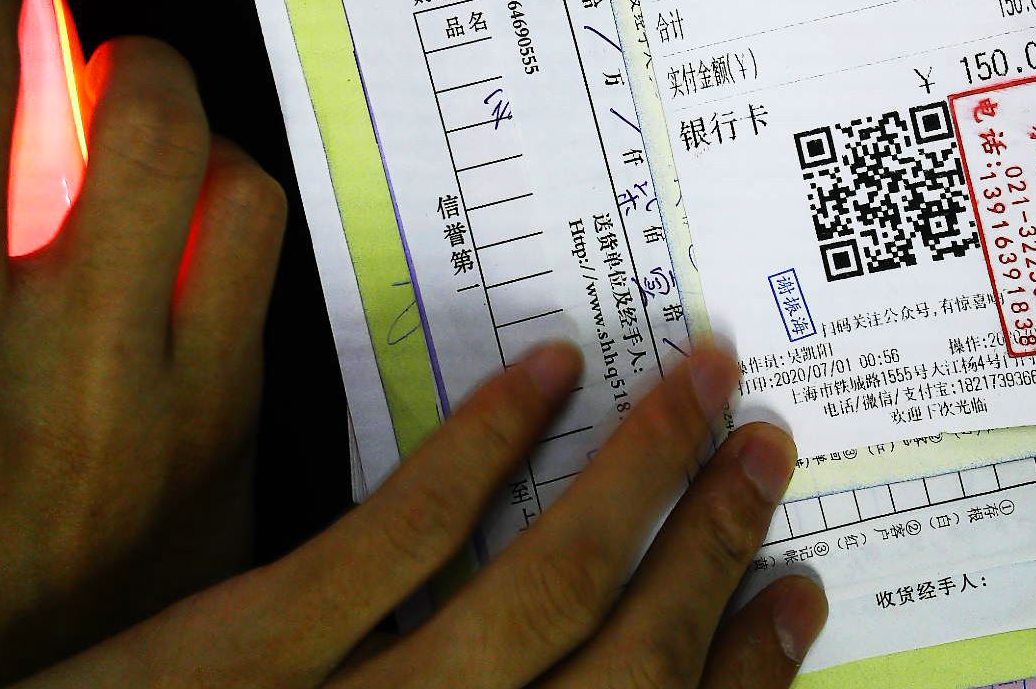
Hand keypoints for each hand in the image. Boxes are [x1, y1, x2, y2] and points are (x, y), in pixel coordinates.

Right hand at [0, 0, 286, 686]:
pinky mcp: (224, 430)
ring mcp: (157, 398)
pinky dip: (222, 204)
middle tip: (66, 46)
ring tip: (127, 132)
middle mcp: (47, 365)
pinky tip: (175, 222)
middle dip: (103, 41)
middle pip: (132, 114)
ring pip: (220, 175)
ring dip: (176, 119)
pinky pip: (258, 258)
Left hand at [16, 341, 827, 688]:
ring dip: (636, 479)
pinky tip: (547, 376)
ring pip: (536, 589)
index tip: (795, 590)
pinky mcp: (240, 654)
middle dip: (711, 551)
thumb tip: (552, 666)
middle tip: (770, 444)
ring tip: (701, 387)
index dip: (740, 669)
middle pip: (620, 665)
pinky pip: (395, 535)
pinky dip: (485, 451)